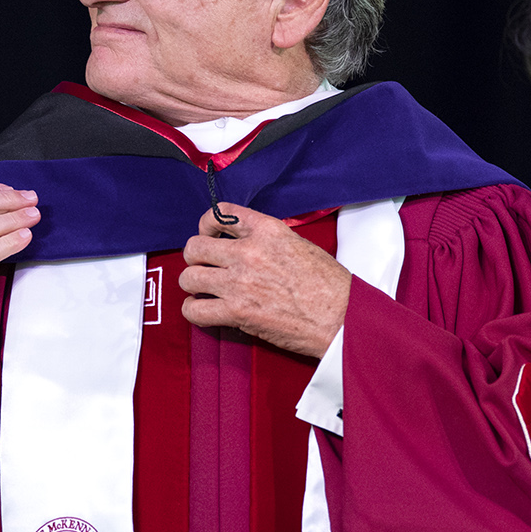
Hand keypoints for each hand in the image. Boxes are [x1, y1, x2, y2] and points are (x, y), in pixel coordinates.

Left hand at [178, 205, 349, 357]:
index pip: (221, 214)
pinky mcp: (236, 312)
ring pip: (189, 278)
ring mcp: (239, 282)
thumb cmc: (329, 285)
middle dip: (196, 258)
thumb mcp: (299, 244)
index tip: (208, 235)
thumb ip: (267, 240)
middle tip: (205, 267)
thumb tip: (244, 243)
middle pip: (195, 247)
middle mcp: (248, 252)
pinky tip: (206, 311)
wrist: (341, 317)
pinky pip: (194, 310)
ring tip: (205, 291)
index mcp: (267, 230)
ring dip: (194, 285)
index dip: (206, 225)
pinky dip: (195, 311)